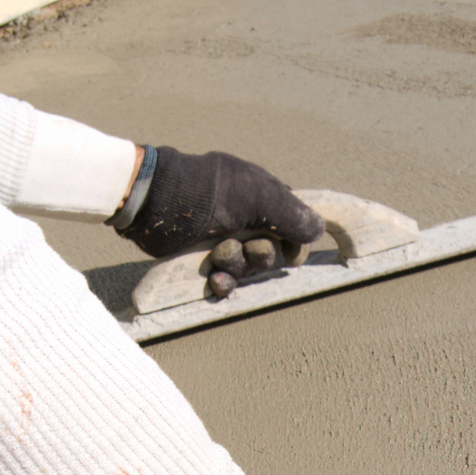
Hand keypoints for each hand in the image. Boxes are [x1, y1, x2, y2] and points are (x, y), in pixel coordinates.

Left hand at [115, 147, 324, 259]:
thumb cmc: (210, 191)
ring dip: (238, 266)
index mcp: (262, 198)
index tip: (292, 254)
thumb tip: (319, 230)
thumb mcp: (259, 195)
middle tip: (245, 245)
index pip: (293, 227)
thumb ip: (292, 214)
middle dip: (260, 255)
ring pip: (248, 268)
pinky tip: (216, 280)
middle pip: (272, 253)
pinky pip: (225, 280)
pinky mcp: (203, 259)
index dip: (295, 244)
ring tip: (218, 255)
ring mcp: (224, 239)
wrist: (157, 202)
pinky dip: (223, 283)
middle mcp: (246, 220)